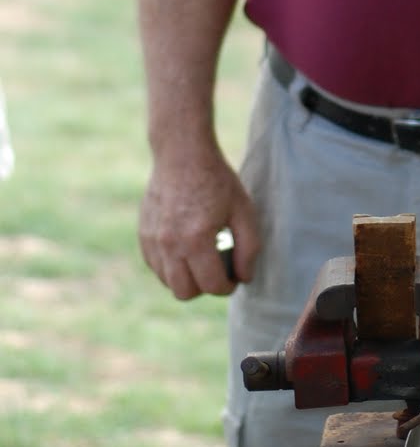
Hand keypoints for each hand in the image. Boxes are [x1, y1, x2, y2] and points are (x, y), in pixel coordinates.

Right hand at [139, 148, 259, 300]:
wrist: (182, 154)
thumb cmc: (217, 180)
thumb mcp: (243, 211)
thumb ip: (248, 248)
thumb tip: (244, 277)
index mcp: (196, 239)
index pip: (212, 285)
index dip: (228, 286)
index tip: (235, 277)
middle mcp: (169, 244)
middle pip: (185, 292)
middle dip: (205, 288)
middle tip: (218, 271)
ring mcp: (152, 240)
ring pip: (167, 282)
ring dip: (186, 278)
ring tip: (202, 259)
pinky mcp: (143, 234)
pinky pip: (155, 266)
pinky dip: (170, 266)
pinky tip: (185, 249)